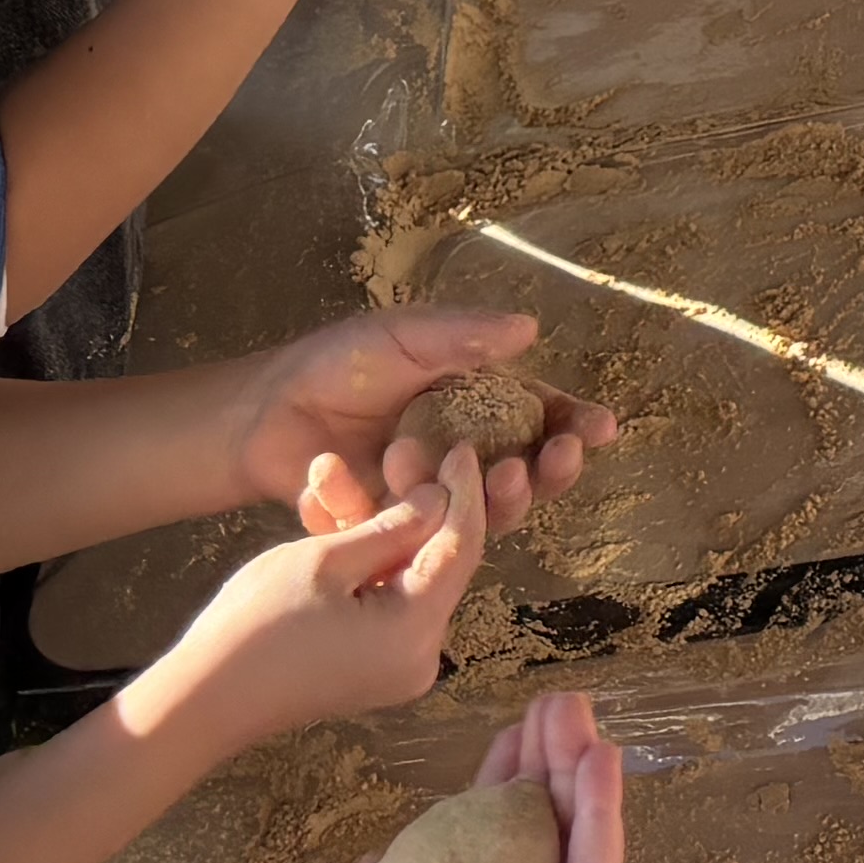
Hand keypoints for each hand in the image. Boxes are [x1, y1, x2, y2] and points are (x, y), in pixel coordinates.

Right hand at [146, 462, 490, 760]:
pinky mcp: (371, 664)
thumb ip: (392, 527)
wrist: (200, 701)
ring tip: (332, 476)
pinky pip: (382, 598)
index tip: (461, 448)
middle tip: (401, 452)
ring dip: (375, 527)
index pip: (460, 548)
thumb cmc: (253, 626)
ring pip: (403, 574)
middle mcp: (420, 656)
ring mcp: (396, 665)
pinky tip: (329, 516)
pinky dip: (363, 561)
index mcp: (415, 633)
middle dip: (412, 504)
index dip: (464, 493)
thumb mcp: (323, 561)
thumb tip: (440, 498)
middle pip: (435, 561)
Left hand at [224, 304, 620, 525]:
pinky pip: (424, 534)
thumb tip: (529, 328)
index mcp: (478, 406)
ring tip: (500, 476)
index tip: (599, 428)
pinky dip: (421, 512)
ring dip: (507, 499)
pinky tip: (396, 480)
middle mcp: (465, 455)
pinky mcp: (396, 530)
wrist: (263, 414)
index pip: (541, 419)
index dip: (575, 426)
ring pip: (489, 514)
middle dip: (553, 471)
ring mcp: (432, 497)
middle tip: (554, 459)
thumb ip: (461, 336)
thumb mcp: (402, 337)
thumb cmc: (334, 365)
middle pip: (529, 474)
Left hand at [294, 690, 627, 862]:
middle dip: (545, 762)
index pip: (485, 840)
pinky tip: (600, 760)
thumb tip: (386, 851)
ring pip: (572, 841)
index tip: (510, 730)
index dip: (496, 781)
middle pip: (536, 829)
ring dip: (577, 771)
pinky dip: (601, 814)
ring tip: (578, 708)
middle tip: (555, 701)